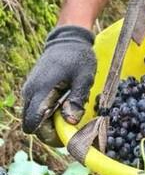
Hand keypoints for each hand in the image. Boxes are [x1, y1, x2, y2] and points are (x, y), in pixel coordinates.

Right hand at [22, 25, 95, 144]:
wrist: (68, 39)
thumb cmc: (78, 57)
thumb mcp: (84, 77)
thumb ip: (77, 99)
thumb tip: (70, 121)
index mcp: (41, 90)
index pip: (34, 123)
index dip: (49, 135)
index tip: (67, 134)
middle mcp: (30, 92)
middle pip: (31, 125)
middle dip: (49, 131)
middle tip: (71, 125)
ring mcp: (29, 90)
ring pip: (33, 117)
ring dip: (49, 121)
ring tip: (70, 109)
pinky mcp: (32, 89)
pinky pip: (35, 108)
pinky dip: (48, 112)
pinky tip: (65, 102)